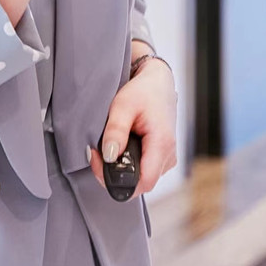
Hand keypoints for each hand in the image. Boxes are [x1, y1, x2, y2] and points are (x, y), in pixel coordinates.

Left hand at [87, 58, 177, 198]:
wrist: (158, 82)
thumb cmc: (144, 90)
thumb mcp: (123, 105)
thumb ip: (116, 130)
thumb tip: (109, 156)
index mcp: (162, 144)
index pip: (143, 182)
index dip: (117, 179)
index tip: (99, 161)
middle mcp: (168, 155)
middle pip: (140, 183)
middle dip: (114, 174)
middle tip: (97, 153)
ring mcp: (167, 157)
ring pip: (141, 178)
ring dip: (121, 167)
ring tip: (108, 145)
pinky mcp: (162, 156)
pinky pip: (144, 169)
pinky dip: (129, 162)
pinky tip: (120, 146)